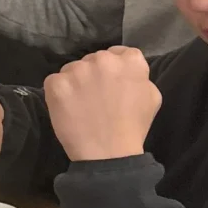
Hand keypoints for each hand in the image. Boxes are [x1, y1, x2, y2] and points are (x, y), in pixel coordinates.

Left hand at [45, 47, 161, 161]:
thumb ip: (140, 75)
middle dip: (95, 74)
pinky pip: (55, 81)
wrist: (108, 154)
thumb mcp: (152, 97)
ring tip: (82, 105)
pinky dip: (60, 93)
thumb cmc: (133, 128)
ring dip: (76, 82)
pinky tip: (68, 108)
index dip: (117, 69)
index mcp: (130, 61)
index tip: (113, 84)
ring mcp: (77, 70)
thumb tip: (127, 69)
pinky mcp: (56, 83)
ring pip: (73, 69)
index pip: (121, 53)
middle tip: (97, 97)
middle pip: (95, 59)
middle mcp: (102, 59)